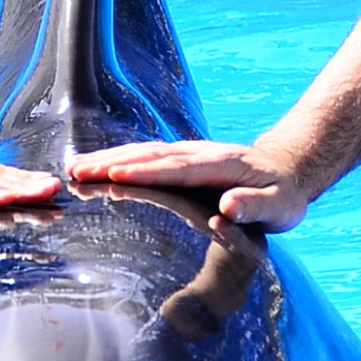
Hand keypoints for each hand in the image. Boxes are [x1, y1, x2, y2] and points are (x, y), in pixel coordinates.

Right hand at [66, 137, 313, 231]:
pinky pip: (146, 156)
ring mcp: (188, 153)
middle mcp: (200, 154)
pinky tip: (94, 166)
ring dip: (108, 158)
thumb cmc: (282, 196)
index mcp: (222, 165)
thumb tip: (229, 207)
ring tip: (74, 168)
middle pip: (152, 155)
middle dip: (113, 162)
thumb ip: (255, 206)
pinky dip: (118, 159)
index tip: (116, 175)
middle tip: (76, 171)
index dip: (148, 172)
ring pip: (143, 152)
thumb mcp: (279, 207)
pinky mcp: (180, 159)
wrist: (286, 170)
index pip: (179, 169)